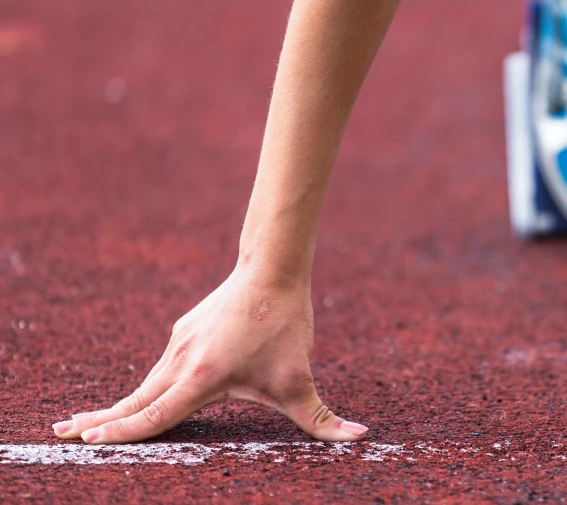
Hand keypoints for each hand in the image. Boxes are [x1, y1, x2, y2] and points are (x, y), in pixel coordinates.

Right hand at [51, 265, 366, 443]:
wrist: (272, 269)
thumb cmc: (284, 326)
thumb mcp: (301, 379)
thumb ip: (323, 417)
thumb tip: (359, 437)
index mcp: (202, 375)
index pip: (156, 414)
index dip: (123, 432)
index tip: (89, 442)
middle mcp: (181, 359)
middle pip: (135, 399)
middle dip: (98, 420)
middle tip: (62, 435)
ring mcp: (179, 342)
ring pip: (146, 383)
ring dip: (117, 405)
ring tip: (88, 423)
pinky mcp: (185, 331)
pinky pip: (161, 367)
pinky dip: (143, 386)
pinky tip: (137, 398)